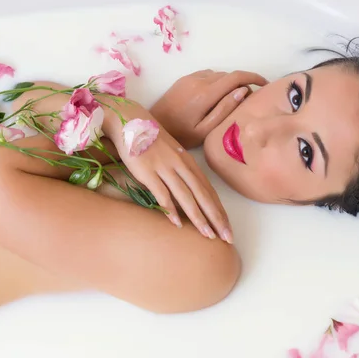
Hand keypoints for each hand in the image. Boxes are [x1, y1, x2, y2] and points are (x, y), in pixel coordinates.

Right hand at [100, 98, 232, 242]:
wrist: (130, 121)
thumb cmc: (150, 139)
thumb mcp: (171, 154)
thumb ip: (181, 171)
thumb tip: (190, 191)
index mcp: (188, 162)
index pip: (209, 191)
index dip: (220, 211)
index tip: (228, 228)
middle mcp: (181, 166)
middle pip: (203, 196)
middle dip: (216, 218)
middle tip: (227, 238)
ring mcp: (165, 168)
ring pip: (186, 197)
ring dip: (198, 217)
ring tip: (207, 235)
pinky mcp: (148, 171)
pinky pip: (162, 193)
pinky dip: (170, 209)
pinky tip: (177, 223)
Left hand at [150, 70, 268, 148]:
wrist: (152, 128)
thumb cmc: (180, 135)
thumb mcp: (204, 131)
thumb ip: (224, 110)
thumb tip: (243, 92)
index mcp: (205, 94)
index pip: (236, 77)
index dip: (254, 78)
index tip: (265, 85)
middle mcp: (198, 80)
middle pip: (228, 75)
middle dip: (243, 83)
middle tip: (249, 100)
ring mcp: (190, 78)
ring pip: (218, 74)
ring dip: (229, 83)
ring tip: (232, 100)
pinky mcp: (184, 79)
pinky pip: (207, 75)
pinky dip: (217, 82)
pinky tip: (216, 97)